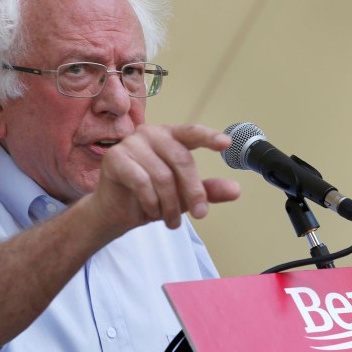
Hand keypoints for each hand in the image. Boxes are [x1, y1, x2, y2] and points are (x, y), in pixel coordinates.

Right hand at [87, 123, 240, 234]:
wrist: (116, 213)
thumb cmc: (150, 197)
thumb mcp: (184, 196)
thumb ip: (208, 190)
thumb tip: (236, 190)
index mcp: (170, 136)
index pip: (192, 132)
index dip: (209, 137)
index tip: (226, 143)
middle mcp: (151, 133)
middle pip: (181, 160)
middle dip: (193, 191)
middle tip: (200, 214)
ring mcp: (131, 143)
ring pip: (162, 176)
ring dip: (170, 204)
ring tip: (170, 219)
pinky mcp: (115, 158)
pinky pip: (141, 182)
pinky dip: (151, 202)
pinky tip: (152, 212)